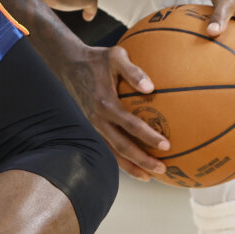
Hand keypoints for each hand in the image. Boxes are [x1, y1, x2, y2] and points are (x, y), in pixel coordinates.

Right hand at [53, 42, 169, 181]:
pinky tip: (133, 165)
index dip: (148, 136)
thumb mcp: (116, 56)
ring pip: (112, 152)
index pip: (131, 125)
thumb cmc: (97, 58)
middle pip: (122, 147)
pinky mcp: (91, 127)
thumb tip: (151, 87)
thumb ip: (134, 70)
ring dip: (131, 166)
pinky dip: (120, 159)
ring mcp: (93, 125)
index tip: (166, 145)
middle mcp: (98, 118)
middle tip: (162, 169)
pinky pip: (106, 147)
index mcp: (106, 103)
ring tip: (149, 177)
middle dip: (142, 161)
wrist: (68, 64)